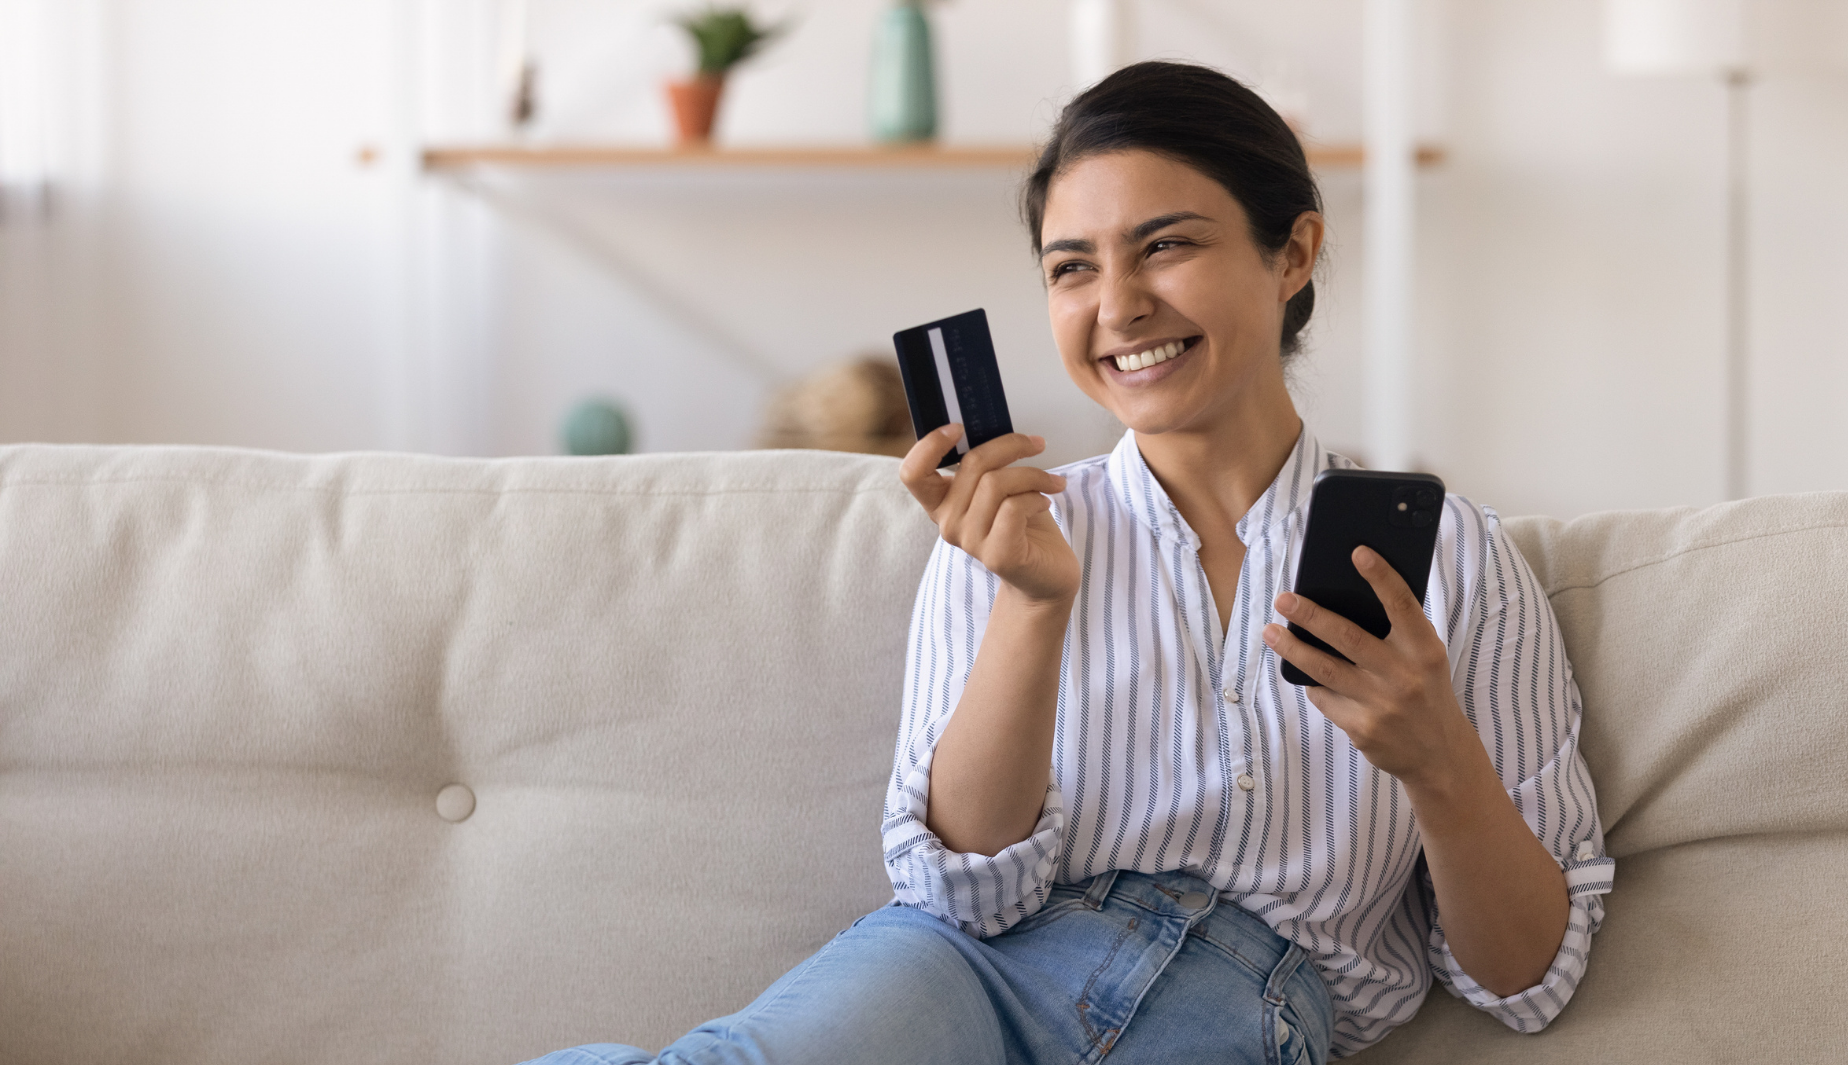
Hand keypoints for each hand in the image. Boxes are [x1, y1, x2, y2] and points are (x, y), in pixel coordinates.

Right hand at [899, 424, 1078, 604]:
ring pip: (996, 483)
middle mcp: (947, 523)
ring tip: (1051, 482)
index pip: (912, 473)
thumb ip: (986, 465)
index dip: (929, 445)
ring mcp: (970, 542)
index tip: (959, 428)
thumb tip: (992, 426)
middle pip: (971, 464)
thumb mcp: (999, 488)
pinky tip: (1046, 502)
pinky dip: (1037, 497)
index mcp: (941, 503)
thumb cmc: (1024, 525)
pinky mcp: (997, 555)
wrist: (1045, 575)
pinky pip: (1014, 507)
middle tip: (1037, 444)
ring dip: (1033, 474)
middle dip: (1010, 445)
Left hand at [1262, 546, 1480, 787]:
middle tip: (1284, 599)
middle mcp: (1404, 676)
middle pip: (1348, 637)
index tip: (1358, 552)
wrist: (1439, 754)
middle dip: (1310, 615)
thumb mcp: (1425, 658)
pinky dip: (1312, 682)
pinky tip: (1303, 671)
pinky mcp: (1362, 729)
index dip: (1382, 577)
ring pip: (1324, 669)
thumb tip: (1346, 597)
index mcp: (1424, 651)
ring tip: (1271, 631)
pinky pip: (1324, 697)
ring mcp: (1381, 705)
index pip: (1402, 606)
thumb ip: (1399, 632)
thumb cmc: (1425, 691)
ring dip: (1292, 648)